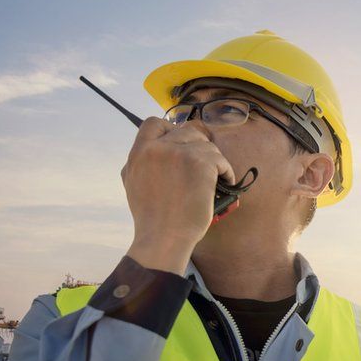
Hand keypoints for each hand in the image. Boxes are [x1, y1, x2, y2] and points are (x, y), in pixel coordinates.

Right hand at [122, 117, 235, 274]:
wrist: (163, 238)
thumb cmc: (152, 217)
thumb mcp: (133, 182)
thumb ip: (142, 161)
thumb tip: (153, 146)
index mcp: (139, 153)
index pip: (153, 123)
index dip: (171, 129)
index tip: (182, 144)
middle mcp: (157, 148)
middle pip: (187, 131)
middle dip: (199, 146)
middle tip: (206, 165)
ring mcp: (179, 153)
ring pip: (206, 145)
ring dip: (214, 161)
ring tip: (216, 178)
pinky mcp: (200, 163)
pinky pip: (221, 159)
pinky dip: (226, 171)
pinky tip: (225, 183)